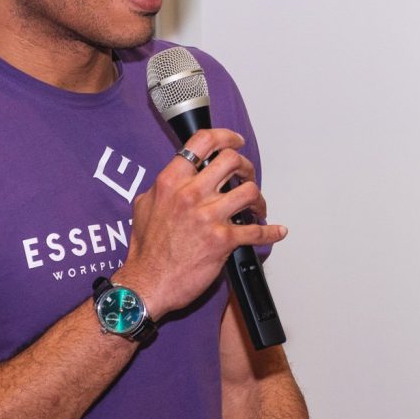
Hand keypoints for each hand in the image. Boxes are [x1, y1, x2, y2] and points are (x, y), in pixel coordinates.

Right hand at [115, 128, 286, 319]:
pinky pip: (257, 230)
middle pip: (231, 160)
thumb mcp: (144, 206)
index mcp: (170, 181)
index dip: (225, 136)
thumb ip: (163, 187)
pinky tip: (275, 230)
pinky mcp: (223, 240)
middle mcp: (190, 194)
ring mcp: (208, 216)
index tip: (235, 140)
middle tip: (246, 175)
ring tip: (256, 207)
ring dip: (258, 199)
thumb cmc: (146, 250)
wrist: (148, 282)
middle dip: (245, 166)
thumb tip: (177, 178)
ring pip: (249, 191)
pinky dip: (271, 231)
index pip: (201, 143)